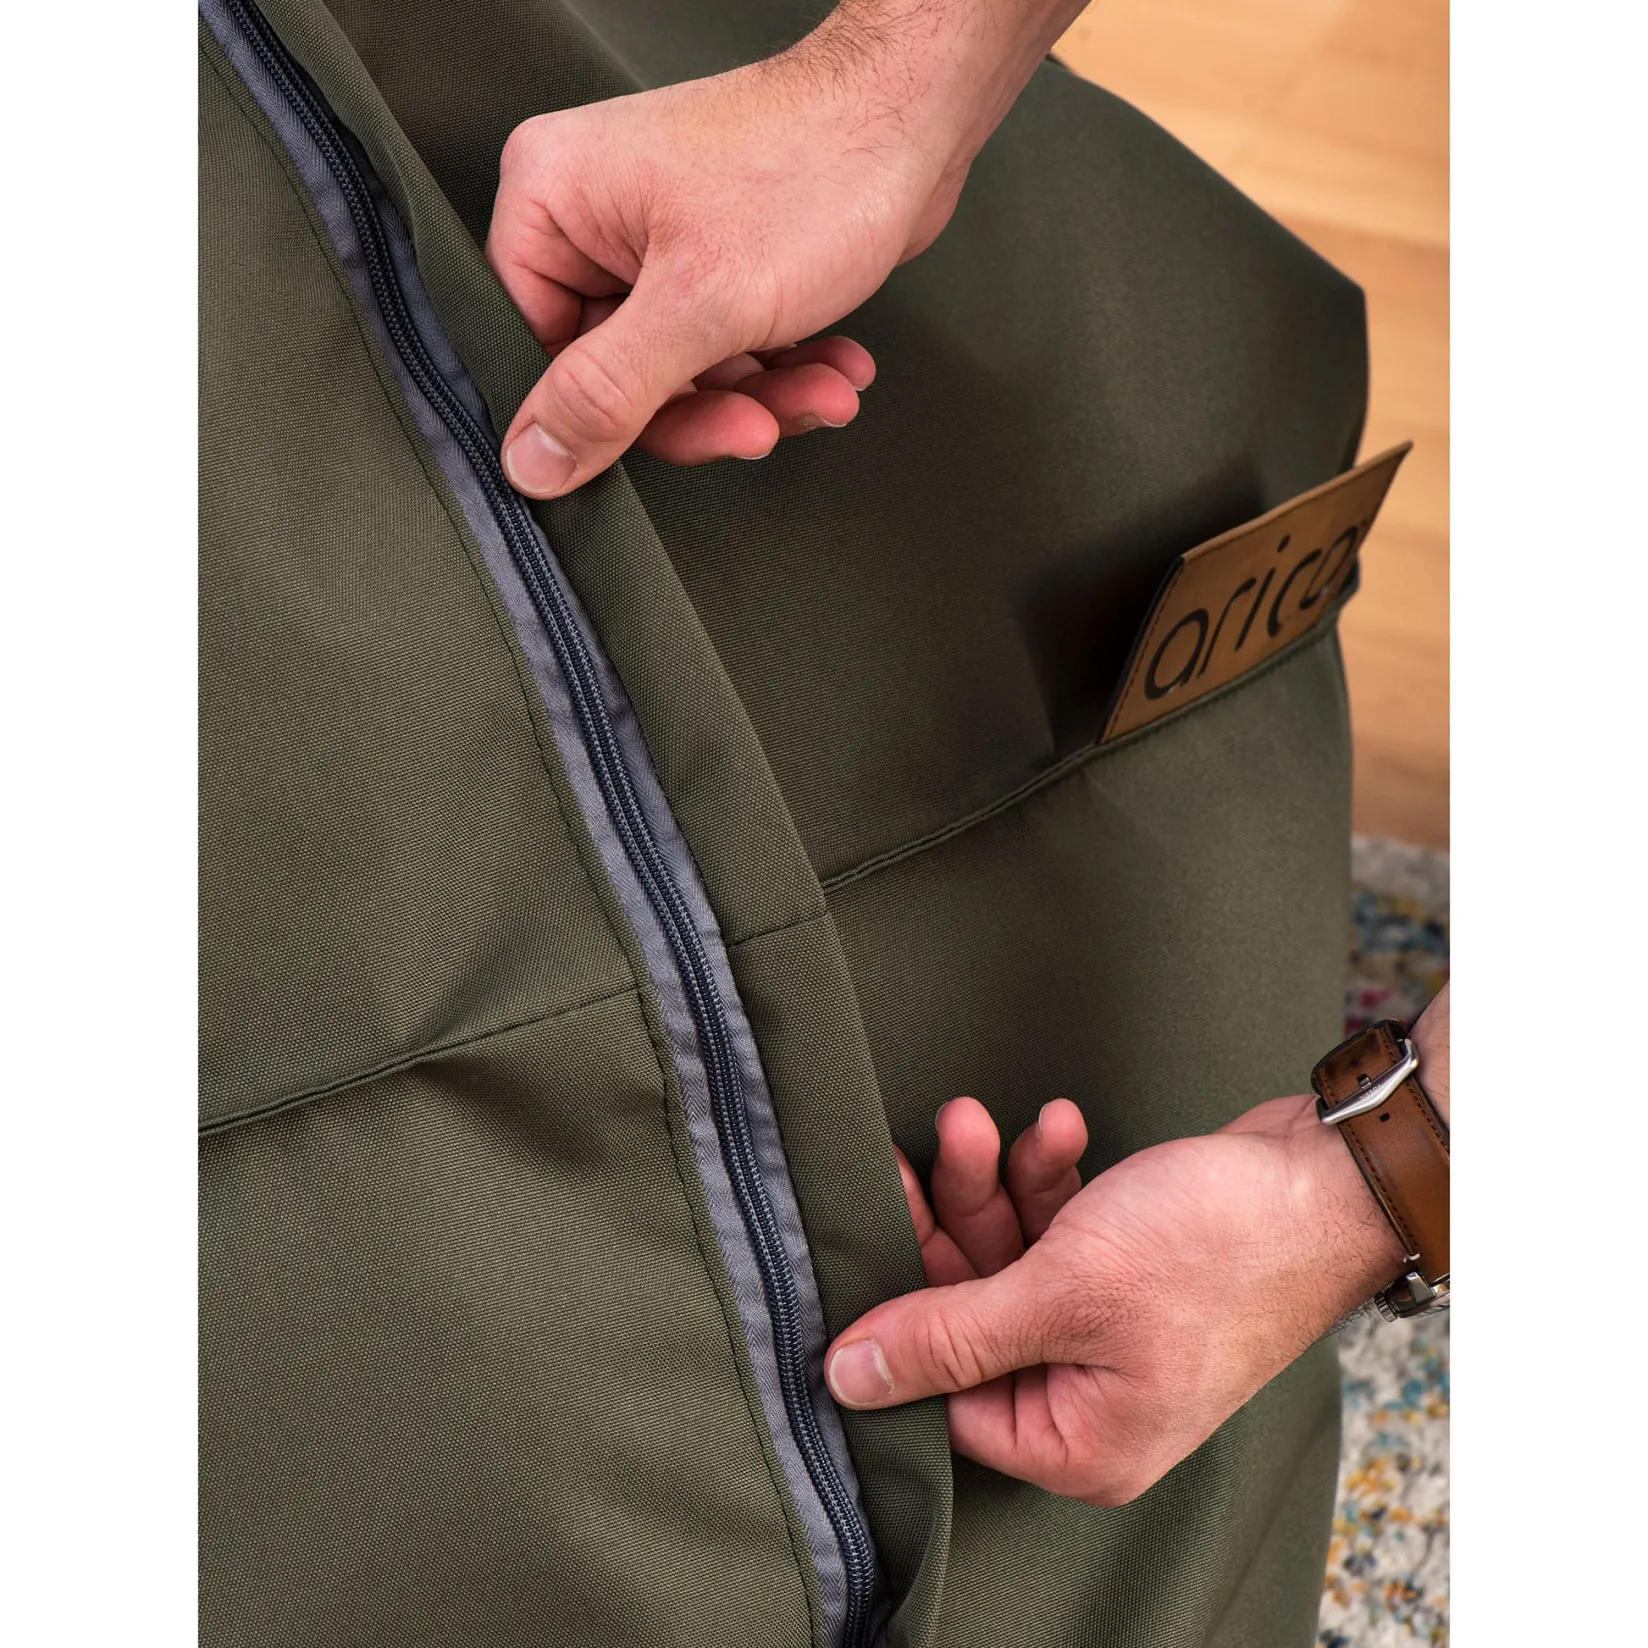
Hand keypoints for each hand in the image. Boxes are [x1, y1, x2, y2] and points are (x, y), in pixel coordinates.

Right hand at [484, 0, 1085, 495]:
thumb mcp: (699, 306)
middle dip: (709, 410)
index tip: (668, 440)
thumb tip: (533, 463)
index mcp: (552, 201)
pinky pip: (727, 347)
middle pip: (616, 373)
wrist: (914, 116)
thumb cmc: (814, 168)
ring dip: (761, 397)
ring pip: (683, 372)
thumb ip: (607, 394)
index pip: (534, 349)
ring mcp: (656, 239)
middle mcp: (593, 216)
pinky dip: (783, 370)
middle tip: (763, 425)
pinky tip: (834, 368)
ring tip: (825, 392)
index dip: (601, 413)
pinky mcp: (715, 259)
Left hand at [827, 1089, 1408, 1504]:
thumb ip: (948, 1335)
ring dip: (994, 1181)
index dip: (903, 1311)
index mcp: (1080, 1441)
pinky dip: (1049, 1175)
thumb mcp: (1063, 1291)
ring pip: (1009, 1256)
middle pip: (972, 1312)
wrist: (1328, 1177)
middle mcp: (1091, 1397)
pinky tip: (1060, 1125)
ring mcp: (1110, 1331)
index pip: (946, 1395)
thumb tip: (846, 1379)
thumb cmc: (1217, 1249)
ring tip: (979, 1120)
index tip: (865, 1226)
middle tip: (934, 1144)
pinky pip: (1057, 1227)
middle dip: (951, 1216)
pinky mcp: (1127, 1271)